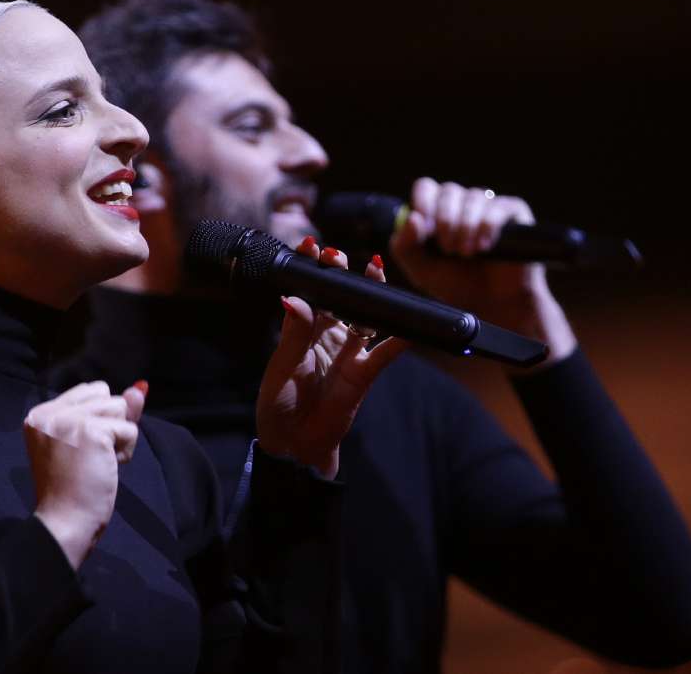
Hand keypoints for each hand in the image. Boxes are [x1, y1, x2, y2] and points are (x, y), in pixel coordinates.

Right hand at [24, 380, 145, 568]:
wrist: (65, 521)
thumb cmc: (74, 489)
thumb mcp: (89, 443)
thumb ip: (110, 413)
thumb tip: (141, 388)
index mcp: (40, 414)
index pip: (89, 391)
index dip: (100, 418)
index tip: (83, 450)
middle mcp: (49, 411)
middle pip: (105, 394)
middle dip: (109, 425)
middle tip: (89, 458)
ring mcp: (69, 419)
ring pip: (120, 407)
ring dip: (119, 438)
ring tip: (96, 462)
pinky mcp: (91, 431)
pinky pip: (129, 429)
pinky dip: (125, 450)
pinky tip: (105, 468)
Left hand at [256, 239, 409, 478]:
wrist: (295, 444)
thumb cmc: (279, 404)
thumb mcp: (281, 368)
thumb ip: (294, 334)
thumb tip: (292, 299)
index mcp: (301, 330)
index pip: (309, 292)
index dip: (311, 269)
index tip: (310, 245)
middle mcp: (327, 335)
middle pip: (340, 297)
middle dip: (341, 274)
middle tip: (338, 256)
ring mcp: (348, 352)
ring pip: (366, 316)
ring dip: (372, 294)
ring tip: (375, 269)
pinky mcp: (364, 372)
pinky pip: (386, 352)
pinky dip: (401, 339)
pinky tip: (411, 324)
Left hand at [392, 177, 576, 366]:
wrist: (490, 304)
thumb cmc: (454, 284)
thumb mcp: (420, 269)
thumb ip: (404, 246)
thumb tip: (413, 218)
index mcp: (436, 211)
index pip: (426, 188)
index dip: (423, 202)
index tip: (424, 226)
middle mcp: (462, 204)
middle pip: (449, 191)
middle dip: (445, 220)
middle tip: (448, 249)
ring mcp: (488, 206)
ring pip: (474, 197)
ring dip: (466, 226)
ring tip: (466, 253)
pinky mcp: (512, 212)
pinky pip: (498, 207)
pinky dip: (487, 226)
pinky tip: (484, 247)